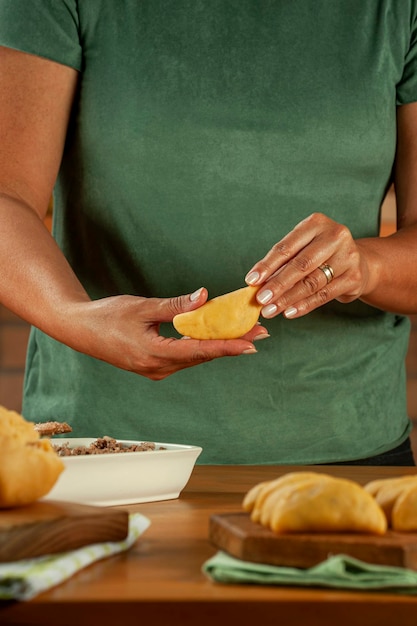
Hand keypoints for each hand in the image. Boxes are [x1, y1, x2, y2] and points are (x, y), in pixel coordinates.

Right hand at [70, 288, 268, 380]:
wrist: (80, 330)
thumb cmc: (108, 316)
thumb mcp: (142, 306)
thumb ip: (176, 305)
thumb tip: (205, 297)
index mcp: (154, 354)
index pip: (199, 350)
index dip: (228, 346)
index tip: (252, 344)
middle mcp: (158, 368)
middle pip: (202, 356)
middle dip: (232, 344)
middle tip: (261, 333)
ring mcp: (156, 370)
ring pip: (195, 358)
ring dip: (220, 346)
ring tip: (247, 335)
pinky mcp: (154, 366)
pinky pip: (185, 357)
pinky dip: (202, 346)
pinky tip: (217, 337)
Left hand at [245, 213, 371, 318]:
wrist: (358, 262)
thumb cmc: (320, 255)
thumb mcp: (303, 249)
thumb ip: (282, 263)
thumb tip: (256, 284)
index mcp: (316, 223)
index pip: (286, 247)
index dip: (267, 265)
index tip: (251, 280)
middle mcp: (335, 236)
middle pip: (300, 265)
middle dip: (277, 285)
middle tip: (260, 300)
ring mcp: (348, 256)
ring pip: (311, 282)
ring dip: (287, 299)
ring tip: (270, 310)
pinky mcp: (354, 277)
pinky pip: (324, 295)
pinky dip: (304, 305)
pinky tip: (289, 312)